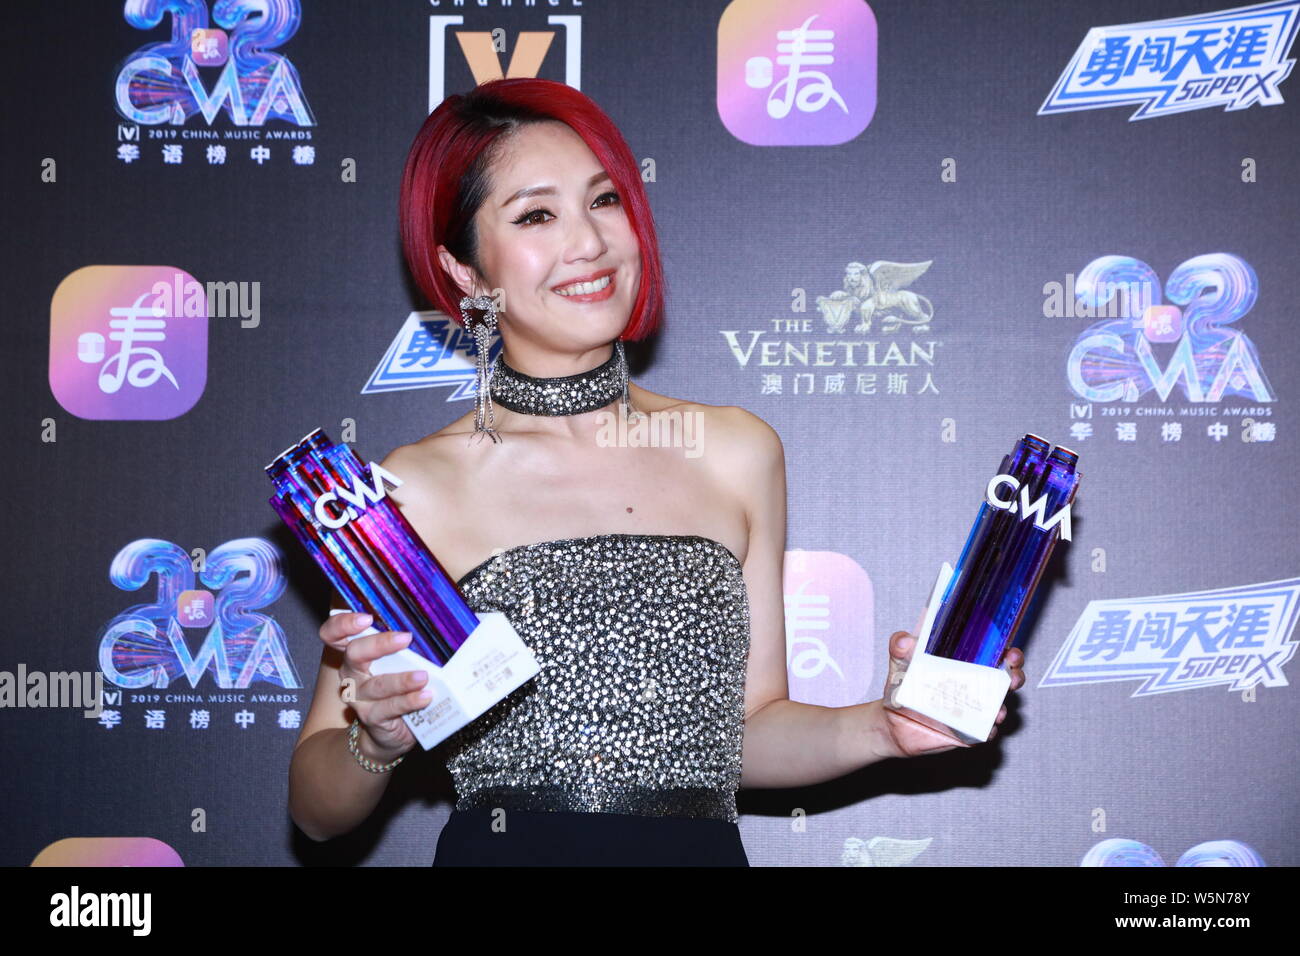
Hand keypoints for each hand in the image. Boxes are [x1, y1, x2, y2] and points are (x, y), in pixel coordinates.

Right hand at [318, 611, 428, 761]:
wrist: (388, 731)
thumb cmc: (396, 687)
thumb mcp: (398, 662)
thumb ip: (406, 645)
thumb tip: (435, 623)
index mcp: (354, 654)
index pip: (334, 634)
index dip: (343, 624)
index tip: (366, 618)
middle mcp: (351, 673)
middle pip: (354, 653)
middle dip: (379, 644)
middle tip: (406, 638)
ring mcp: (359, 697)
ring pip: (377, 684)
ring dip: (401, 680)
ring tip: (423, 676)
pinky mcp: (372, 717)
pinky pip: (389, 707)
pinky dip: (409, 701)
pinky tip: (424, 696)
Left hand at [878, 630, 1025, 758]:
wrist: (891, 723)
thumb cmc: (901, 688)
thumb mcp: (899, 664)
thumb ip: (900, 647)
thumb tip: (904, 640)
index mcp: (964, 664)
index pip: (994, 654)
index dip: (1008, 652)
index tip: (1010, 653)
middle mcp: (974, 686)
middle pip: (1006, 679)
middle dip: (1015, 677)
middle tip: (1011, 678)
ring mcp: (974, 709)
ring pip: (1000, 707)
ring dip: (1003, 707)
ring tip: (997, 709)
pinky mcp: (969, 732)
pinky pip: (986, 732)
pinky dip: (989, 730)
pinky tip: (986, 728)